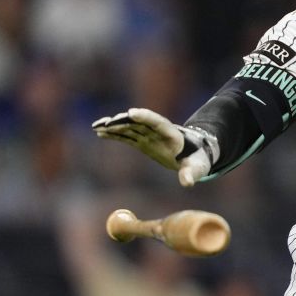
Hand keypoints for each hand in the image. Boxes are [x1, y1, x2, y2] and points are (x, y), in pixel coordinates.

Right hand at [93, 108, 217, 186]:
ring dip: (115, 126)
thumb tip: (188, 183)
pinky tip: (99, 132)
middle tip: (108, 123)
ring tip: (97, 126)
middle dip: (124, 121)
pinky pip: (127, 135)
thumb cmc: (198, 159)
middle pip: (140, 123)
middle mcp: (159, 132)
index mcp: (173, 135)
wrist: (196, 153)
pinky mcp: (143, 141)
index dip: (145, 117)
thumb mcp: (198, 167)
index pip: (158, 123)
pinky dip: (114, 133)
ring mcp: (150, 135)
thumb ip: (191, 173)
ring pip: (130, 127)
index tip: (131, 112)